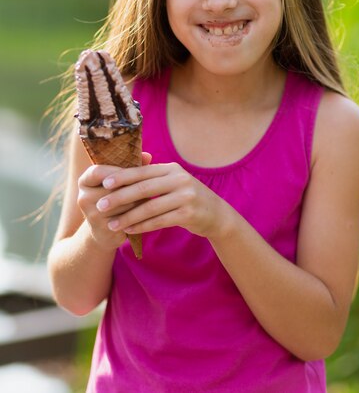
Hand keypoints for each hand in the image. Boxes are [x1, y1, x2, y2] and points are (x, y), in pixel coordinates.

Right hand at [77, 152, 151, 250]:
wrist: (106, 232)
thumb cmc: (116, 199)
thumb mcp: (121, 182)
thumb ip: (132, 166)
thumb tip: (148, 156)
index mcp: (84, 181)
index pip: (98, 171)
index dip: (117, 172)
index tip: (133, 172)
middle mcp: (83, 197)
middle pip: (113, 187)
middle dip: (132, 186)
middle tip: (149, 185)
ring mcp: (90, 214)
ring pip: (122, 202)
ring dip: (138, 200)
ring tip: (148, 198)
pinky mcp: (101, 228)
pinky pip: (124, 217)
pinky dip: (136, 214)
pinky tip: (144, 213)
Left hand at [95, 162, 229, 239]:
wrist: (216, 214)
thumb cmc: (187, 198)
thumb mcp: (174, 182)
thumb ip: (153, 178)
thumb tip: (121, 174)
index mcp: (172, 169)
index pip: (143, 171)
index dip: (123, 176)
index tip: (104, 183)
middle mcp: (180, 179)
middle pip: (144, 188)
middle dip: (120, 197)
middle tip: (101, 205)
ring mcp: (186, 196)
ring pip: (150, 207)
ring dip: (128, 217)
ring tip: (112, 224)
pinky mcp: (189, 214)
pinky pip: (160, 221)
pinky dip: (142, 226)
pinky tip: (129, 230)